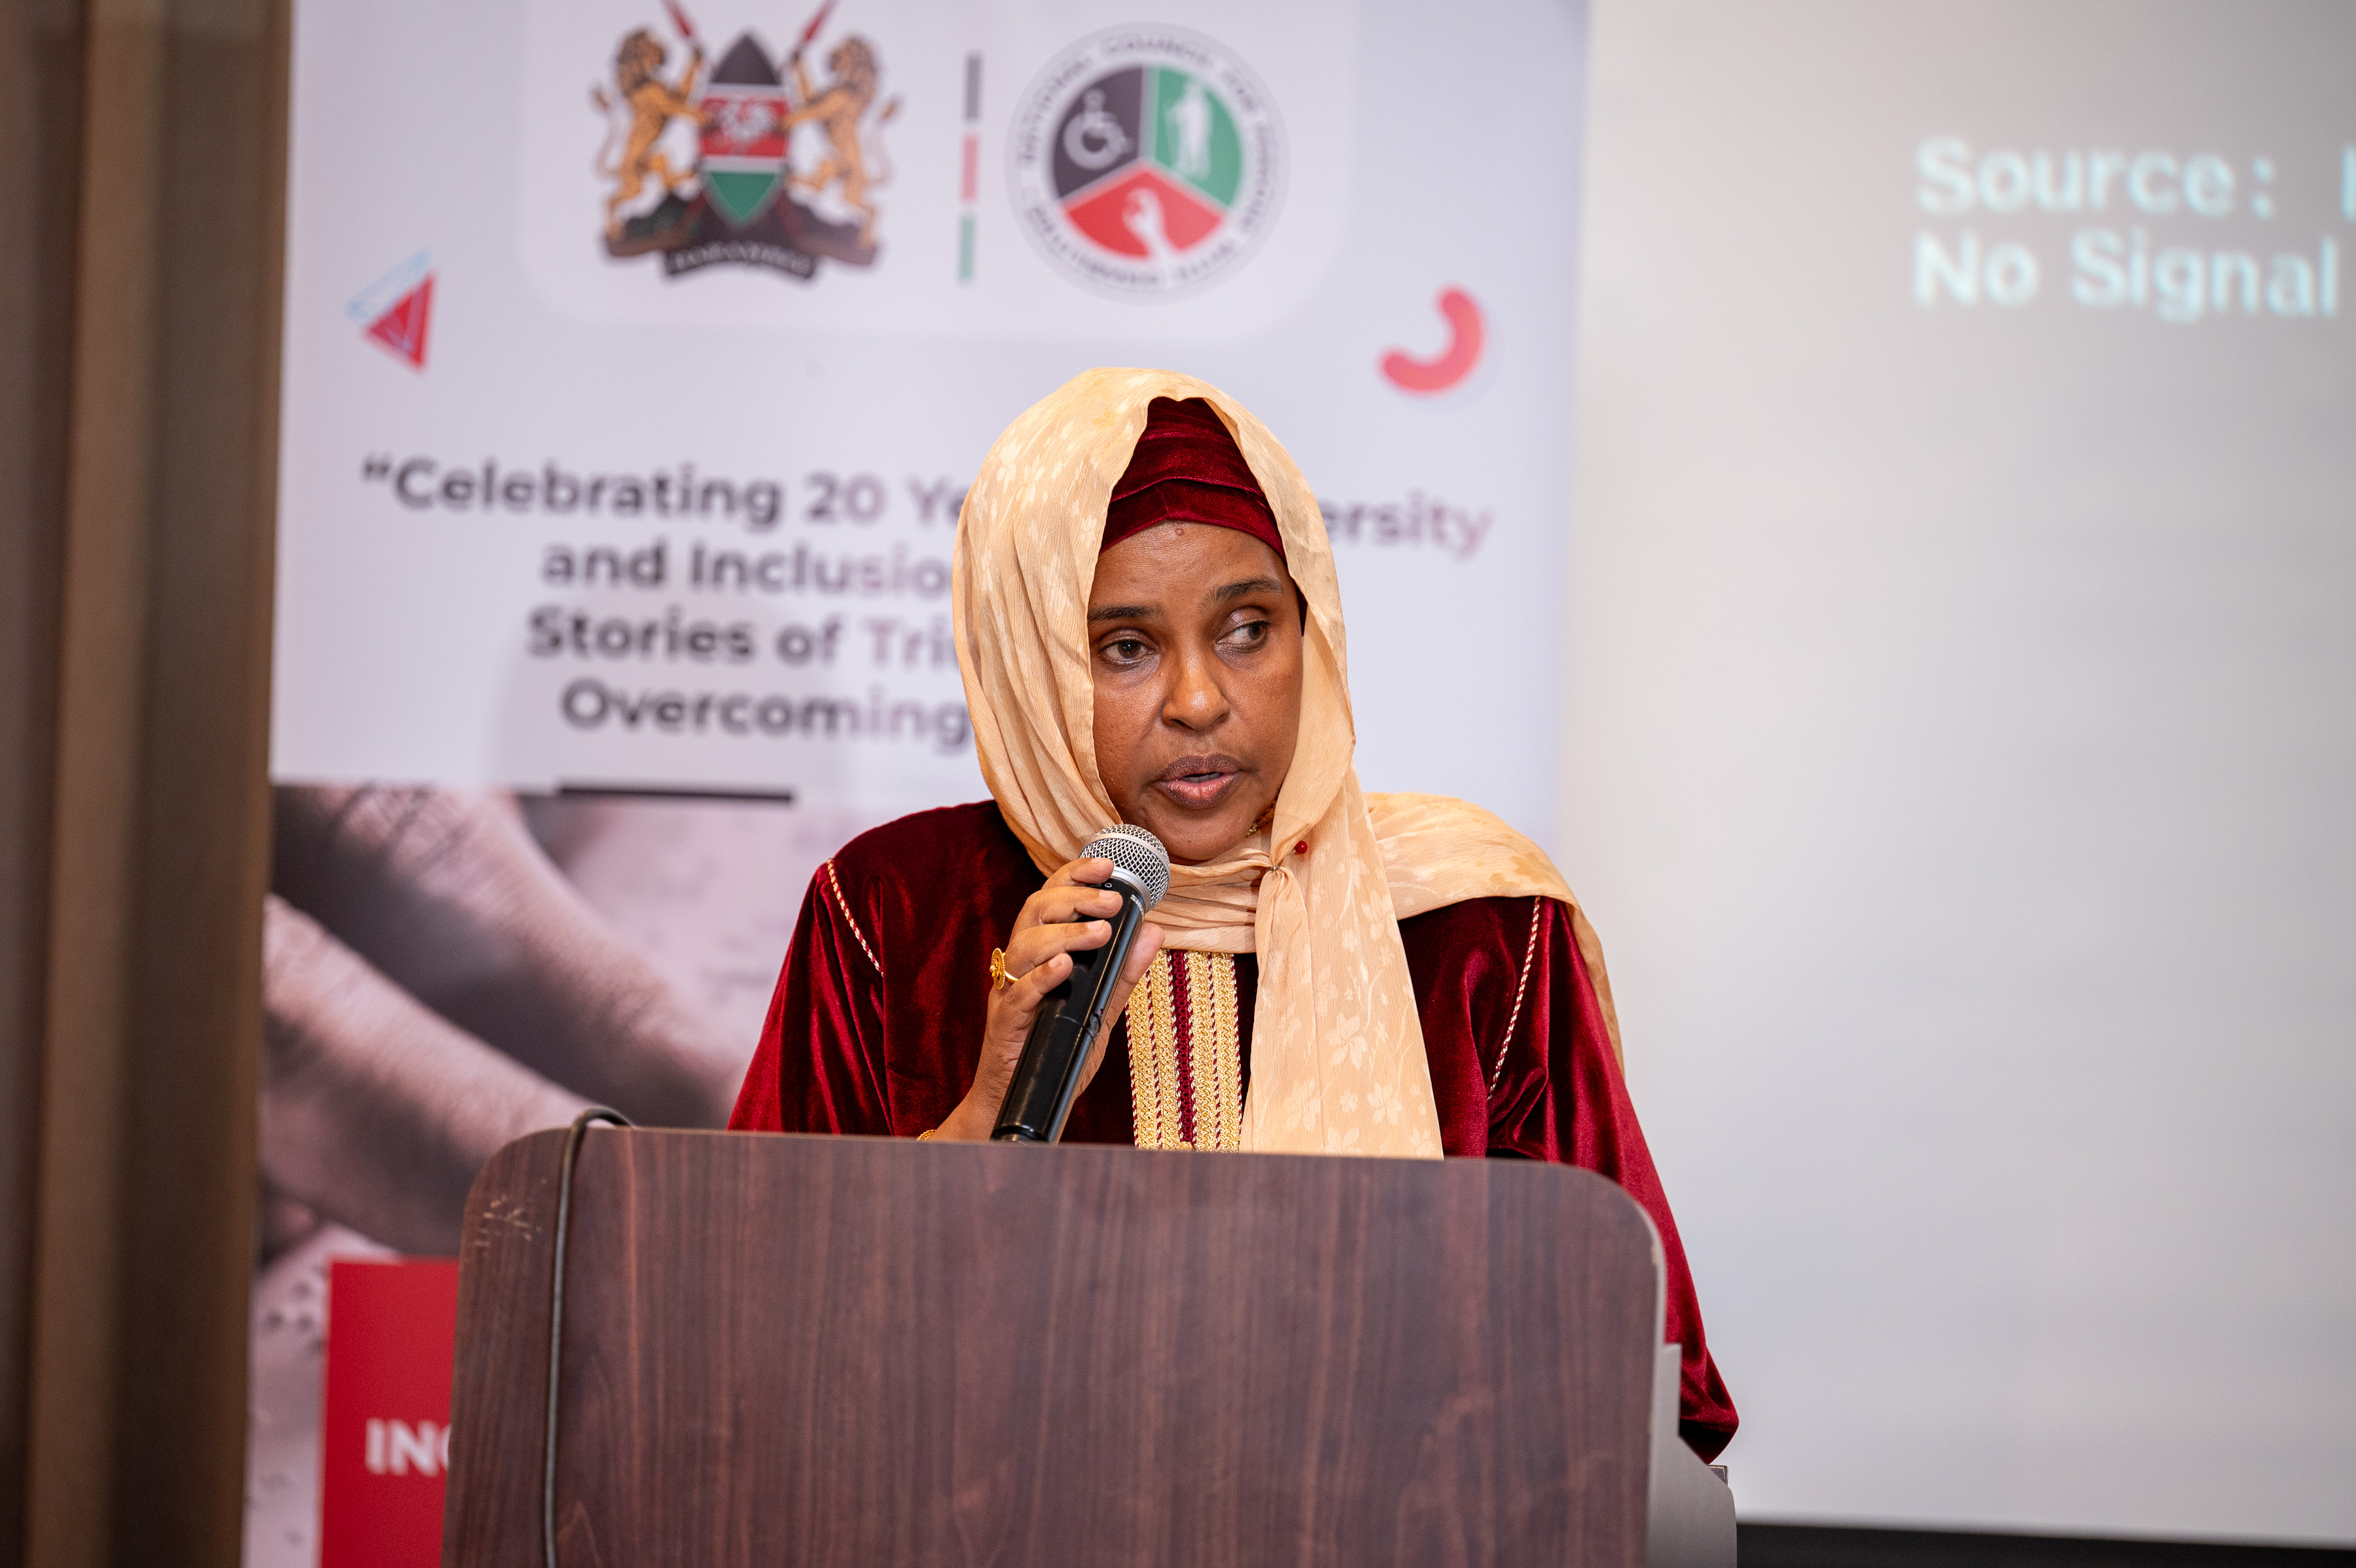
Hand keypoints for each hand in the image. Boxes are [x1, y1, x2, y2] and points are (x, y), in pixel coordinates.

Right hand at [932, 857, 1164, 1139]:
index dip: (1073, 876)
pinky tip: (1064, 967)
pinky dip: (1041, 976)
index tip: (1106, 865)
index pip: (1050, 900)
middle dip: (1074, 898)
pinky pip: (1019, 993)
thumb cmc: (1056, 1053)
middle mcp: (1019, 966)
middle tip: (1112, 902)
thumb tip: (1154, 930)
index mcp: (1039, 955)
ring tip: (1100, 933)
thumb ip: (1123, 972)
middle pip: (1034, 912)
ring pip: (1024, 945)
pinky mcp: (1005, 1023)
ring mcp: (1009, 993)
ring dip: (1064, 933)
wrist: (1023, 1104)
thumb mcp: (1099, 1009)